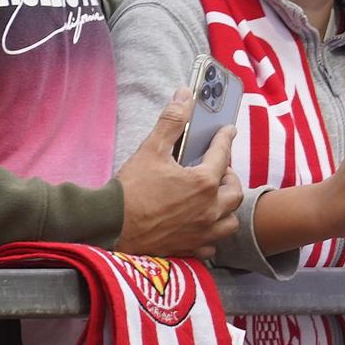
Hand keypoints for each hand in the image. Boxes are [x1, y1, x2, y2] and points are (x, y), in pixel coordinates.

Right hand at [116, 90, 243, 258]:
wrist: (110, 226)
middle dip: (230, 177)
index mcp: (203, 183)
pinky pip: (212, 245)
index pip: (223, 154)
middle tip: (219, 169)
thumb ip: (171, 121)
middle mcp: (208, 209)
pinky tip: (202, 226)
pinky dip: (211, 234)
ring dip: (226, 208)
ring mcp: (201, 232)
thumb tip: (184, 96)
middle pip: (234, 192)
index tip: (227, 131)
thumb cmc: (131, 189)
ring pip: (229, 221)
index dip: (225, 139)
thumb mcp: (152, 149)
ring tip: (215, 199)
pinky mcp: (189, 248)